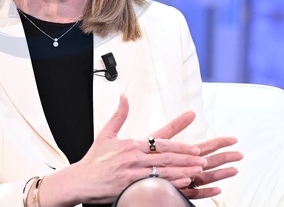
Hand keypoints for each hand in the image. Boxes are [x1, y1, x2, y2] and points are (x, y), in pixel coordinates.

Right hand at [62, 95, 205, 204]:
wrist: (80, 181)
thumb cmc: (93, 161)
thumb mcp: (105, 134)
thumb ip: (119, 115)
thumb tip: (123, 97)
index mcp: (131, 145)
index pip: (161, 143)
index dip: (180, 146)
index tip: (194, 147)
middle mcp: (134, 158)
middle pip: (167, 158)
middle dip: (187, 158)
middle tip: (203, 158)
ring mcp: (134, 174)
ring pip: (165, 172)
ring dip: (184, 171)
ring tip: (199, 171)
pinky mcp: (131, 187)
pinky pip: (155, 185)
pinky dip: (171, 184)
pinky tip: (183, 184)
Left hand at [148, 109, 242, 199]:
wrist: (129, 172)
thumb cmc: (143, 156)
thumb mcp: (159, 137)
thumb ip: (175, 126)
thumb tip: (191, 112)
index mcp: (183, 154)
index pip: (205, 147)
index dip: (219, 143)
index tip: (233, 139)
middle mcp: (186, 167)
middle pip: (209, 161)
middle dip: (225, 158)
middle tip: (239, 154)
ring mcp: (183, 180)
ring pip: (205, 177)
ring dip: (220, 174)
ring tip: (234, 170)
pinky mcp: (177, 190)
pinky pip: (193, 193)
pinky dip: (205, 191)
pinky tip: (216, 189)